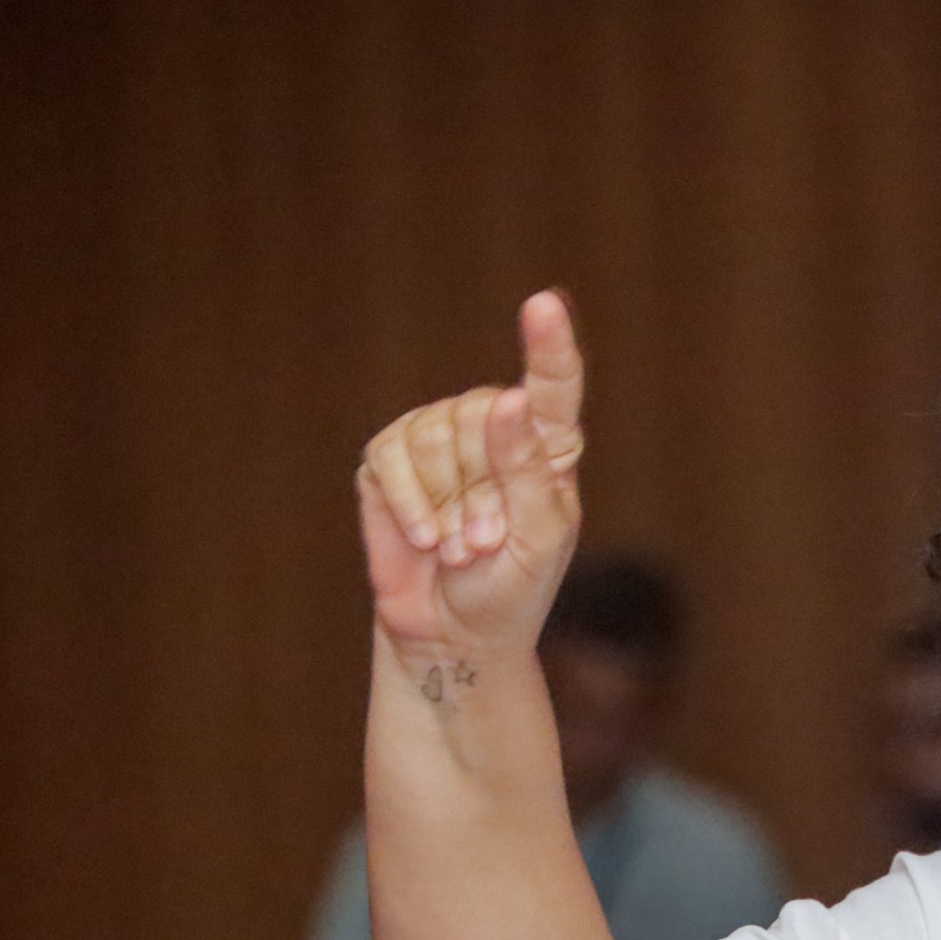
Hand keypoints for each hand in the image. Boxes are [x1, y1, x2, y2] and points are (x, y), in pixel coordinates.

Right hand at [357, 291, 585, 658]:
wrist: (454, 633)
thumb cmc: (512, 587)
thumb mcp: (536, 535)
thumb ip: (525, 468)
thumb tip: (509, 398)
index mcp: (547, 445)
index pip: (553, 385)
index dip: (548, 346)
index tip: (543, 306)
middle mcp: (492, 429)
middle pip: (479, 417)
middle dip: (481, 492)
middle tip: (487, 543)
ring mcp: (437, 440)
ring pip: (433, 436)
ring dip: (447, 505)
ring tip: (460, 548)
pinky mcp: (388, 460)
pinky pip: (391, 456)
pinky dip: (409, 504)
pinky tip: (426, 540)